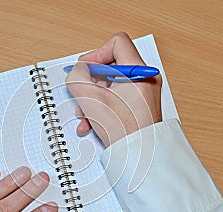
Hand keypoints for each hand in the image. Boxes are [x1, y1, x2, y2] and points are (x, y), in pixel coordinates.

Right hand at [66, 32, 161, 146]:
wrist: (138, 156)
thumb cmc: (123, 130)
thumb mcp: (90, 98)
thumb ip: (78, 76)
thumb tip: (79, 71)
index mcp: (139, 71)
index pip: (117, 43)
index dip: (96, 53)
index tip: (85, 69)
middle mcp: (144, 80)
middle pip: (111, 66)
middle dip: (91, 82)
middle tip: (83, 93)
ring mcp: (143, 94)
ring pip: (110, 85)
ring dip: (92, 98)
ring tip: (85, 114)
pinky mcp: (138, 106)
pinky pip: (116, 98)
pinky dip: (101, 107)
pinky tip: (91, 122)